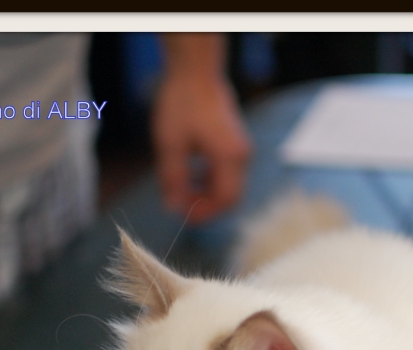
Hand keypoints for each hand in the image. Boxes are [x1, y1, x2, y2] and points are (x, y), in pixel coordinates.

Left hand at [152, 36, 251, 223]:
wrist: (196, 71)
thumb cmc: (182, 103)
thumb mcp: (170, 145)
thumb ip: (173, 180)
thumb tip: (173, 208)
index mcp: (229, 157)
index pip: (225, 200)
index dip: (205, 213)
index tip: (183, 215)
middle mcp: (241, 156)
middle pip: (231, 197)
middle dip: (207, 206)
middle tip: (182, 205)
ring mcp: (241, 149)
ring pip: (230, 186)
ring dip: (208, 193)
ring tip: (184, 189)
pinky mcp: (236, 144)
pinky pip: (229, 173)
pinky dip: (212, 180)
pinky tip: (193, 174)